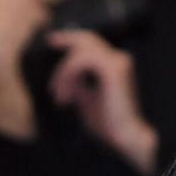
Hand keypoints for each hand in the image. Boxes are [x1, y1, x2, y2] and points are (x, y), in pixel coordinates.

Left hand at [44, 29, 157, 175]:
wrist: (125, 136)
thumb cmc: (108, 123)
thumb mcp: (86, 100)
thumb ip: (78, 85)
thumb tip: (64, 76)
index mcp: (115, 66)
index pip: (92, 44)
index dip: (72, 39)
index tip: (53, 42)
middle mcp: (119, 60)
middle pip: (88, 39)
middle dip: (66, 39)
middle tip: (50, 42)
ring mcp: (117, 62)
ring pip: (80, 52)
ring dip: (64, 73)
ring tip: (59, 97)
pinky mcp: (113, 69)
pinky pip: (81, 61)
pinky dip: (68, 76)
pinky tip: (67, 97)